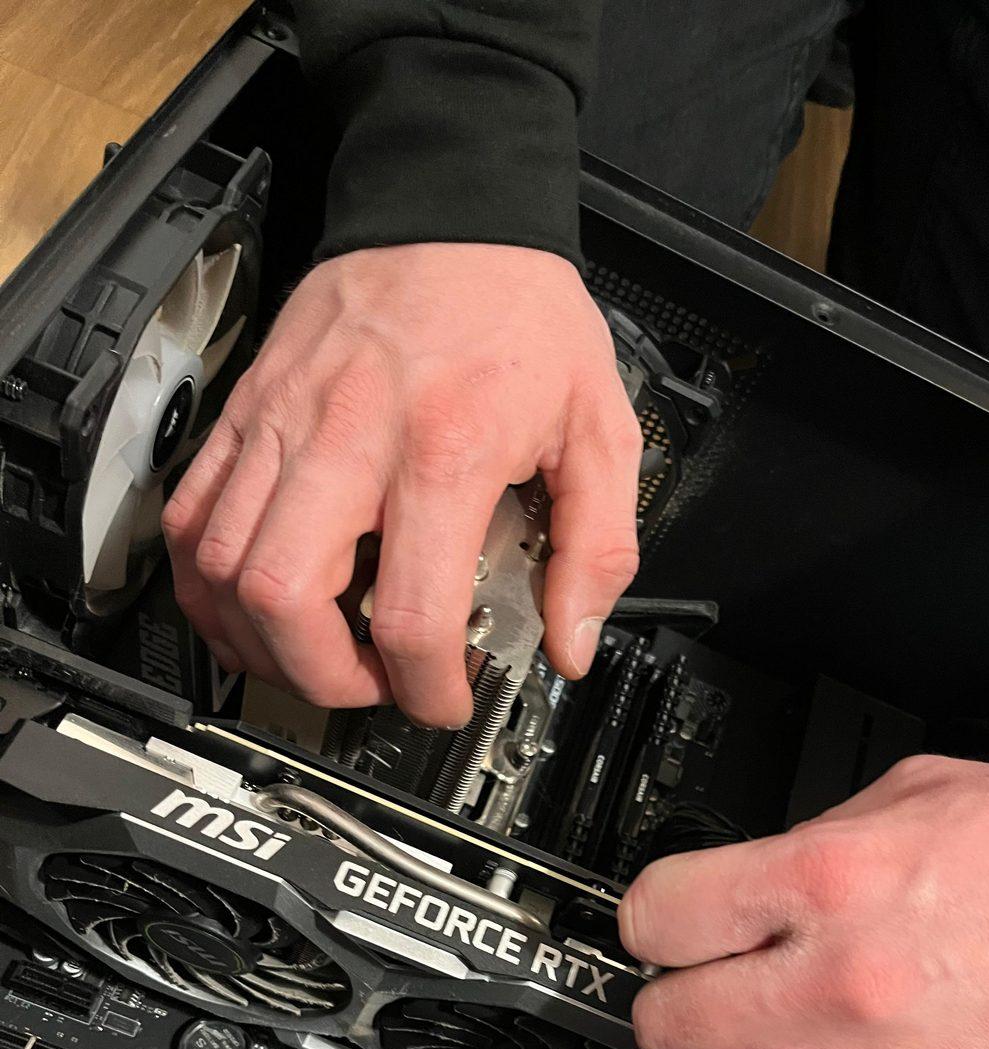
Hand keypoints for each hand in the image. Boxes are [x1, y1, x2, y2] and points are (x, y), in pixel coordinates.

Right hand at [163, 243, 642, 721]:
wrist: (449, 208)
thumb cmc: (518, 310)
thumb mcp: (599, 425)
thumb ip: (597, 546)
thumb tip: (570, 640)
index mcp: (444, 451)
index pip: (411, 613)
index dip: (426, 690)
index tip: (445, 700)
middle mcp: (348, 441)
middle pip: (282, 599)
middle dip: (322, 677)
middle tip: (370, 684)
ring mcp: (281, 426)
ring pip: (219, 565)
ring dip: (257, 640)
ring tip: (314, 654)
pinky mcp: (245, 412)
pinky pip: (188, 514)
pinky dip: (204, 582)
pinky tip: (247, 606)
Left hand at [621, 757, 988, 1048]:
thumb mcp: (931, 795)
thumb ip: (822, 836)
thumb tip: (757, 877)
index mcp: (838, 881)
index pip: (663, 913)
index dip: (646, 920)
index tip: (655, 929)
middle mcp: (846, 985)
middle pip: (670, 1020)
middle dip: (664, 1006)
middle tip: (686, 996)